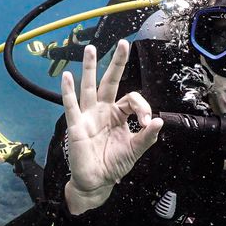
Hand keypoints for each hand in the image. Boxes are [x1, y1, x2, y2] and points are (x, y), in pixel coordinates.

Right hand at [61, 40, 163, 214]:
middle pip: (110, 81)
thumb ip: (147, 136)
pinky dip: (68, 92)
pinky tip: (66, 77)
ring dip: (89, 68)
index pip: (132, 99)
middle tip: (123, 43)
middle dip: (117, 63)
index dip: (143, 107)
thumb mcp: (135, 150)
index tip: (147, 123)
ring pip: (89, 87)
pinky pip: (71, 106)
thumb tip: (160, 121)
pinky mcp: (77, 125)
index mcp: (118, 115)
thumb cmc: (114, 165)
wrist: (97, 182)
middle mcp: (103, 110)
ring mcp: (89, 116)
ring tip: (89, 49)